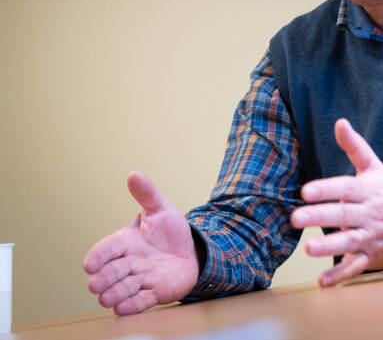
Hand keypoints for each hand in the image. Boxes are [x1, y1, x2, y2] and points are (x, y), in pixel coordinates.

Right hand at [83, 172, 199, 314]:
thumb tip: (134, 174)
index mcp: (126, 242)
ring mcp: (141, 278)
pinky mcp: (155, 292)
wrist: (193, 250)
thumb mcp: (161, 209)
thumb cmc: (170, 231)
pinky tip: (122, 308)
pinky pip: (141, 300)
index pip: (106, 249)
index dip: (98, 256)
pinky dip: (132, 305)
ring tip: (106, 299)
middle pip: (112, 272)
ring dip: (115, 294)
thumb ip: (147, 194)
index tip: (90, 264)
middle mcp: (130, 262)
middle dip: (104, 278)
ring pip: (123, 288)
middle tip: (96, 285)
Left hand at [291, 119, 382, 285]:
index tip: (306, 191)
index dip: (326, 189)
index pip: (346, 188)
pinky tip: (324, 282)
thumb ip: (355, 146)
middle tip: (296, 218)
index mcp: (368, 190)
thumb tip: (340, 122)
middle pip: (344, 215)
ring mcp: (372, 236)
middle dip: (320, 217)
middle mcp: (370, 213)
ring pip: (350, 242)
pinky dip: (341, 275)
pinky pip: (357, 266)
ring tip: (309, 249)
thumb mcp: (375, 168)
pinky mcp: (373, 256)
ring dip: (330, 247)